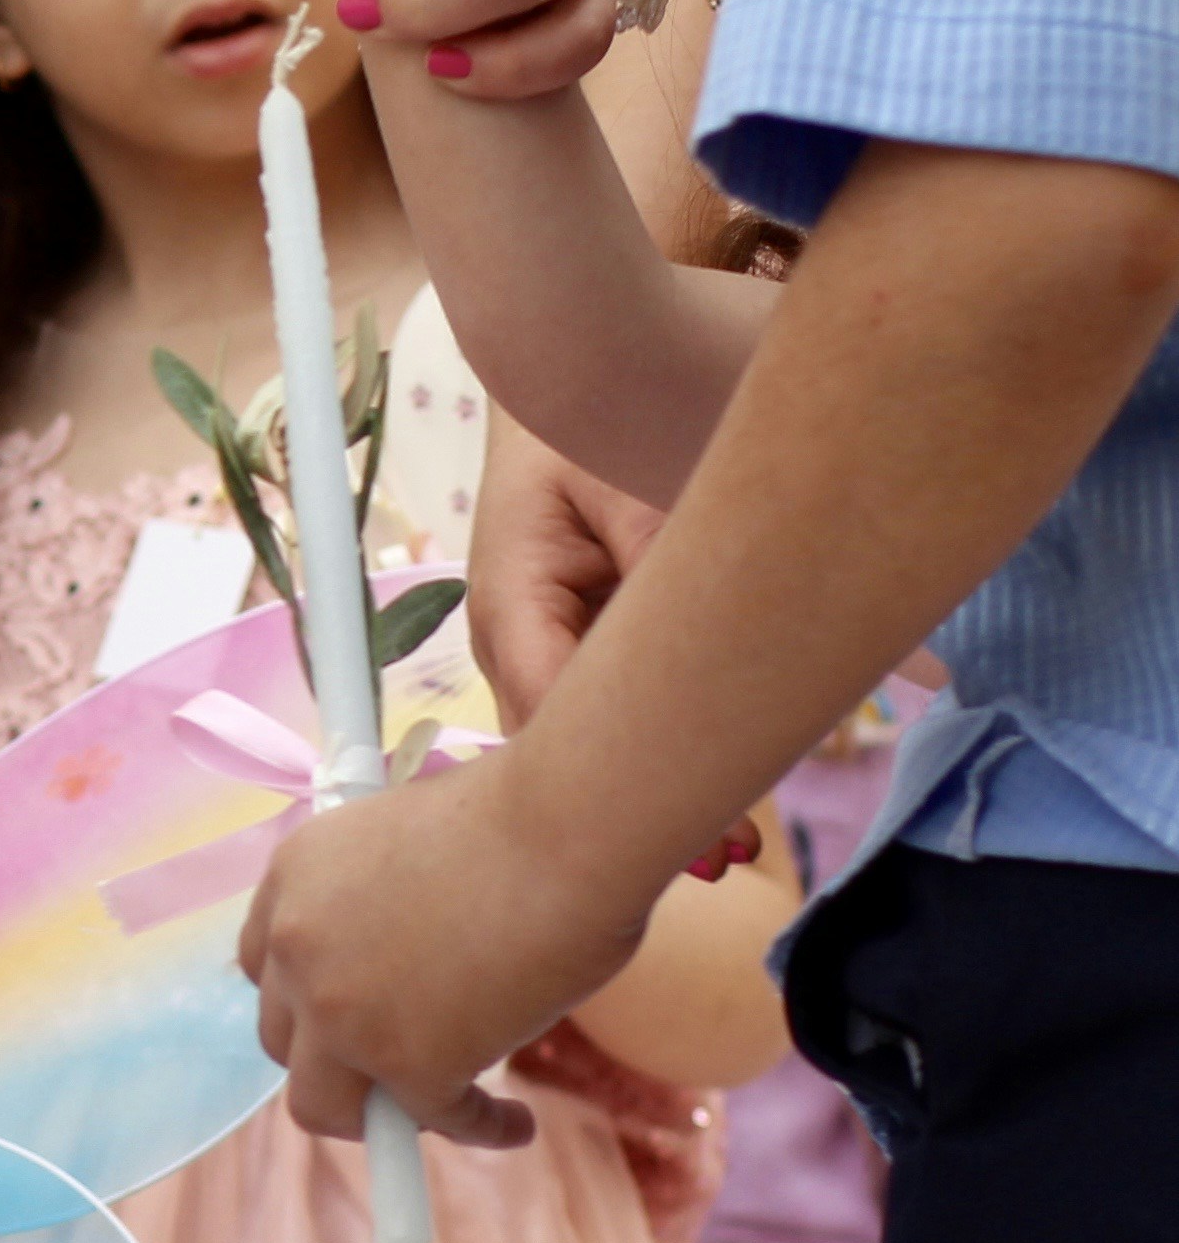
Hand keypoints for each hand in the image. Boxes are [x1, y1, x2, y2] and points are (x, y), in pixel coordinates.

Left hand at [237, 755, 629, 1146]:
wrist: (565, 824)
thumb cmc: (515, 814)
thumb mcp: (400, 839)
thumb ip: (376, 900)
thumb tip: (406, 960)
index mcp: (292, 879)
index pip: (264, 966)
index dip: (305, 1000)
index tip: (349, 1015)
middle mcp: (296, 948)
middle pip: (283, 1041)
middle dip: (336, 1060)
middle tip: (398, 1064)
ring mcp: (342, 1012)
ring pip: (321, 1105)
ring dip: (374, 1117)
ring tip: (430, 1113)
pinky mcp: (408, 1062)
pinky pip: (430, 1122)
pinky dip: (477, 1128)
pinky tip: (512, 1123)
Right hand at [463, 425, 771, 876]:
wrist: (568, 381)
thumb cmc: (590, 422)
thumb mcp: (638, 493)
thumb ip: (665, 579)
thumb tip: (714, 662)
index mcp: (510, 606)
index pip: (555, 714)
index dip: (623, 778)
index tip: (698, 830)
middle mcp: (512, 639)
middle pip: (566, 744)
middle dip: (640, 805)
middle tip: (727, 861)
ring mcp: (536, 642)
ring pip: (586, 732)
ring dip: (653, 779)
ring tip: (732, 847)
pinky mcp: (567, 635)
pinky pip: (604, 700)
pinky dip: (655, 739)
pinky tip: (712, 784)